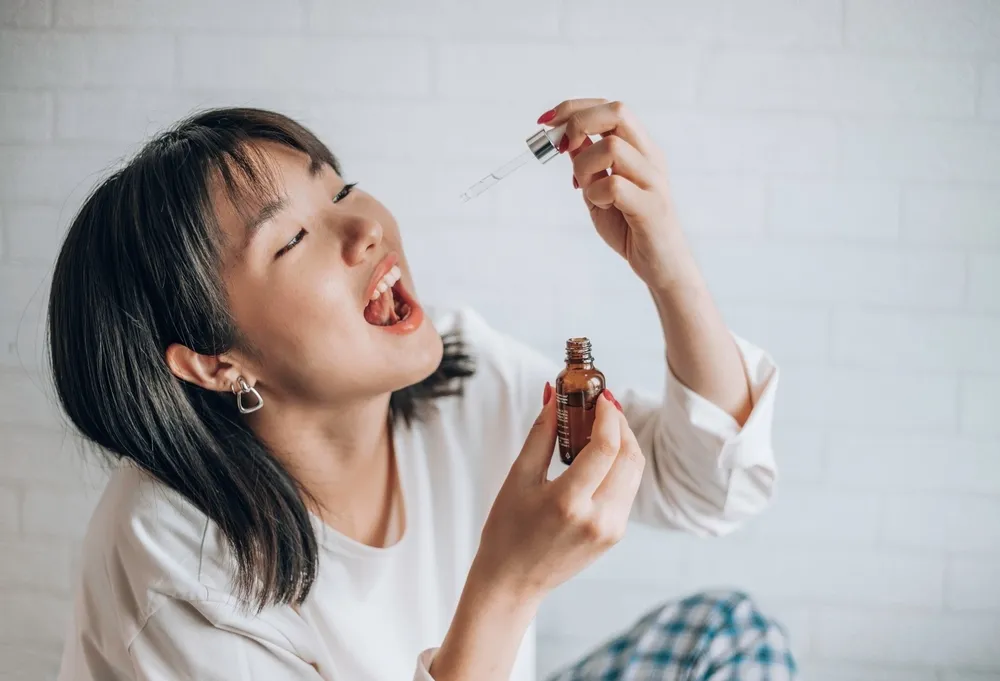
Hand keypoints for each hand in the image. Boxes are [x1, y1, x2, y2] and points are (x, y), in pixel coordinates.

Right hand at [470, 386, 644, 601]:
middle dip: (621, 424)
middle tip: (603, 404)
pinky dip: (620, 465)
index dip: (608, 415)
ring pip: (634, 472)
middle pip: (630, 457)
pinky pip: (627, 489)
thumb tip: (555, 395)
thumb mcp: (518, 478)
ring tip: (602, 424)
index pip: (605, 447)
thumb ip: (541, 434)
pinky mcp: (616, 535)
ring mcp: (611, 529)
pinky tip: (601, 454)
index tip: (600, 395)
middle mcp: (597, 518)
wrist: (512, 582)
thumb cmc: (507, 530)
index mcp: (568, 503)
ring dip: (624, 442)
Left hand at [540, 99, 692, 289]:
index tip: (545, 121)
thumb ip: (588, 164)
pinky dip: (596, 194)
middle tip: (561, 148)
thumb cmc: (630, 226)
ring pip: (612, 148)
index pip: (609, 108)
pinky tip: (602, 207)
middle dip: (578, 122)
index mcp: (640, 149)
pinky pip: (614, 186)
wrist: (661, 265)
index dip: (574, 108)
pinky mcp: (652, 207)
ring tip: (586, 190)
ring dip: (585, 167)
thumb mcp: (600, 189)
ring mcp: (653, 181)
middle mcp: (650, 157)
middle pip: (617, 112)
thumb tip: (565, 139)